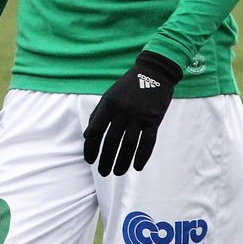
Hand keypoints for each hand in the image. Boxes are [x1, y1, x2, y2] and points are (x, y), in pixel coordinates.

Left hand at [83, 51, 182, 175]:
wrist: (155, 71)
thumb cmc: (130, 84)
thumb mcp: (110, 95)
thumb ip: (98, 114)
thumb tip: (87, 137)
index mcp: (109, 104)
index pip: (96, 130)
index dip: (91, 148)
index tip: (89, 160)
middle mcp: (123, 111)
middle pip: (112, 141)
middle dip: (106, 160)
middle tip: (103, 172)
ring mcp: (140, 115)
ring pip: (129, 145)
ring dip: (123, 162)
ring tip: (118, 172)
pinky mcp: (154, 119)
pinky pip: (148, 142)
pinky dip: (143, 156)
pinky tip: (137, 167)